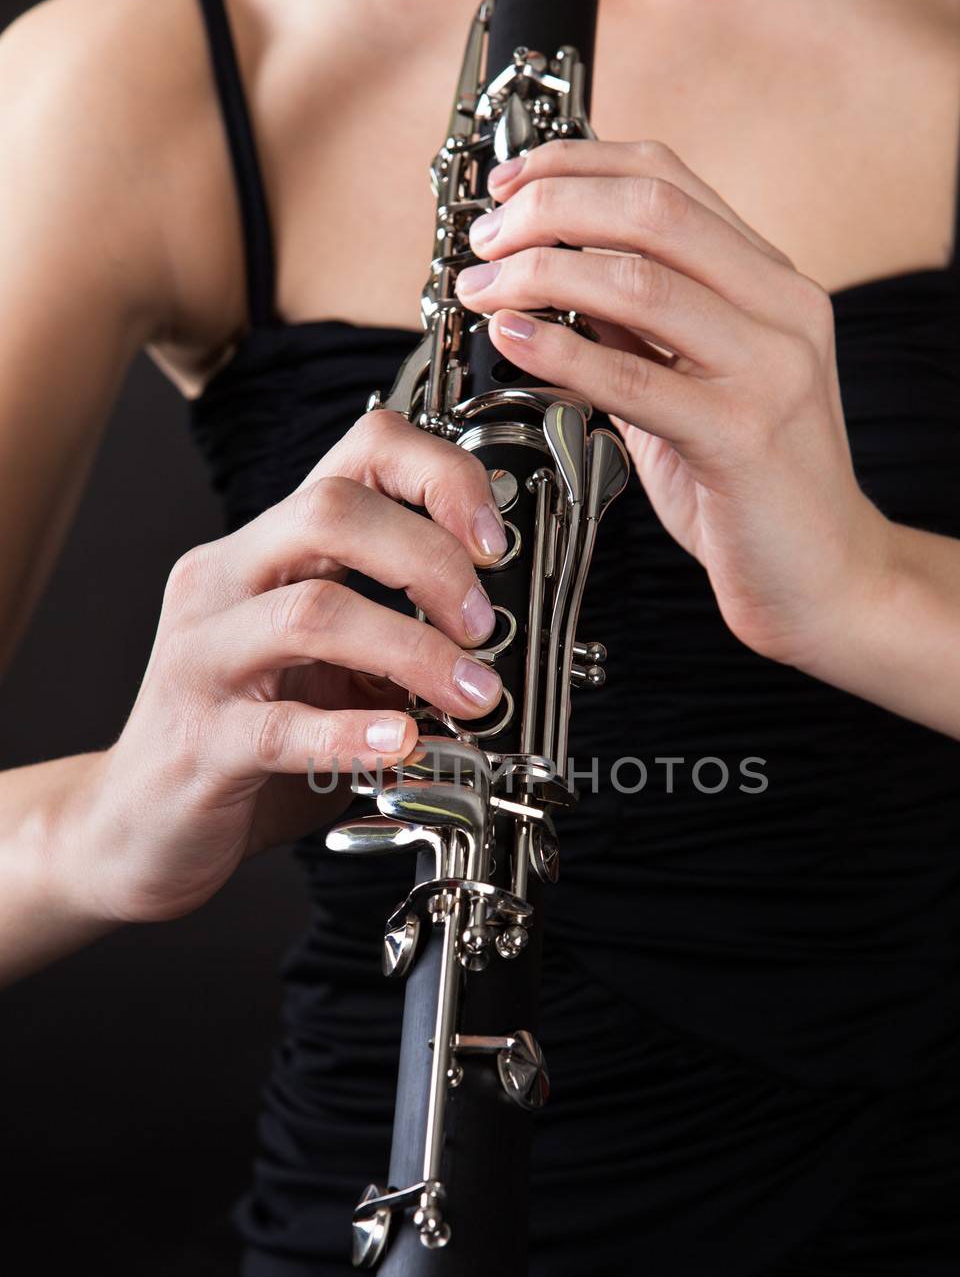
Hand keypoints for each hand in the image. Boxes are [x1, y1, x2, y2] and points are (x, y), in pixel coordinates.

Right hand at [71, 410, 506, 923]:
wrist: (142, 824)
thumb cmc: (246, 738)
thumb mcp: (330, 670)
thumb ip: (395, 637)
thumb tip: (499, 634)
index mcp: (266, 550)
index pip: (358, 451)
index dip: (439, 476)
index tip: (493, 541)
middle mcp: (226, 583)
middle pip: (331, 513)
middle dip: (432, 560)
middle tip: (483, 626)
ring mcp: (204, 657)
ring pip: (313, 613)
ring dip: (413, 650)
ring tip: (471, 694)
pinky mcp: (201, 739)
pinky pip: (283, 726)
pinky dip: (356, 732)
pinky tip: (405, 741)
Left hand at [455, 138, 892, 669]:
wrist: (828, 580)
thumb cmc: (754, 491)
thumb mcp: (691, 388)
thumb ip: (638, 331)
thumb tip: (556, 275)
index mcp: (773, 285)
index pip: (669, 179)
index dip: (577, 166)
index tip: (510, 182)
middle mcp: (783, 311)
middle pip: (651, 210)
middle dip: (549, 208)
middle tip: (485, 240)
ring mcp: (772, 369)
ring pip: (640, 280)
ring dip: (540, 273)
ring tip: (484, 291)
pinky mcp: (744, 436)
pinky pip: (637, 377)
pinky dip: (563, 351)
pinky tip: (516, 341)